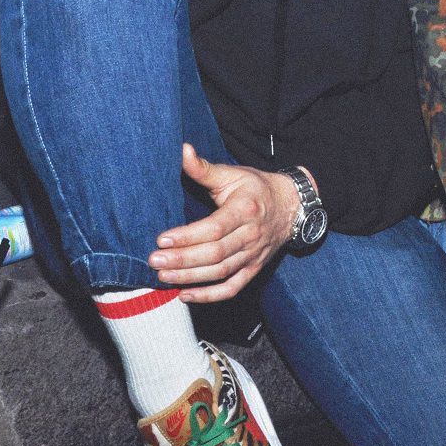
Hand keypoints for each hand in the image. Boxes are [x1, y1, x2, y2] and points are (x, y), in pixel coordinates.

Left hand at [146, 144, 300, 302]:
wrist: (291, 206)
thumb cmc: (255, 188)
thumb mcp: (232, 174)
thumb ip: (204, 168)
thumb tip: (183, 150)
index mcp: (246, 209)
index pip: (214, 228)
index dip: (188, 236)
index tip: (162, 240)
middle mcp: (251, 235)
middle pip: (215, 254)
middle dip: (183, 260)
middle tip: (154, 261)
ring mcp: (254, 255)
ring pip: (220, 273)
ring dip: (190, 278)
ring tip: (163, 277)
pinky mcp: (254, 269)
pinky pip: (232, 288)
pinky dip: (209, 296)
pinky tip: (185, 295)